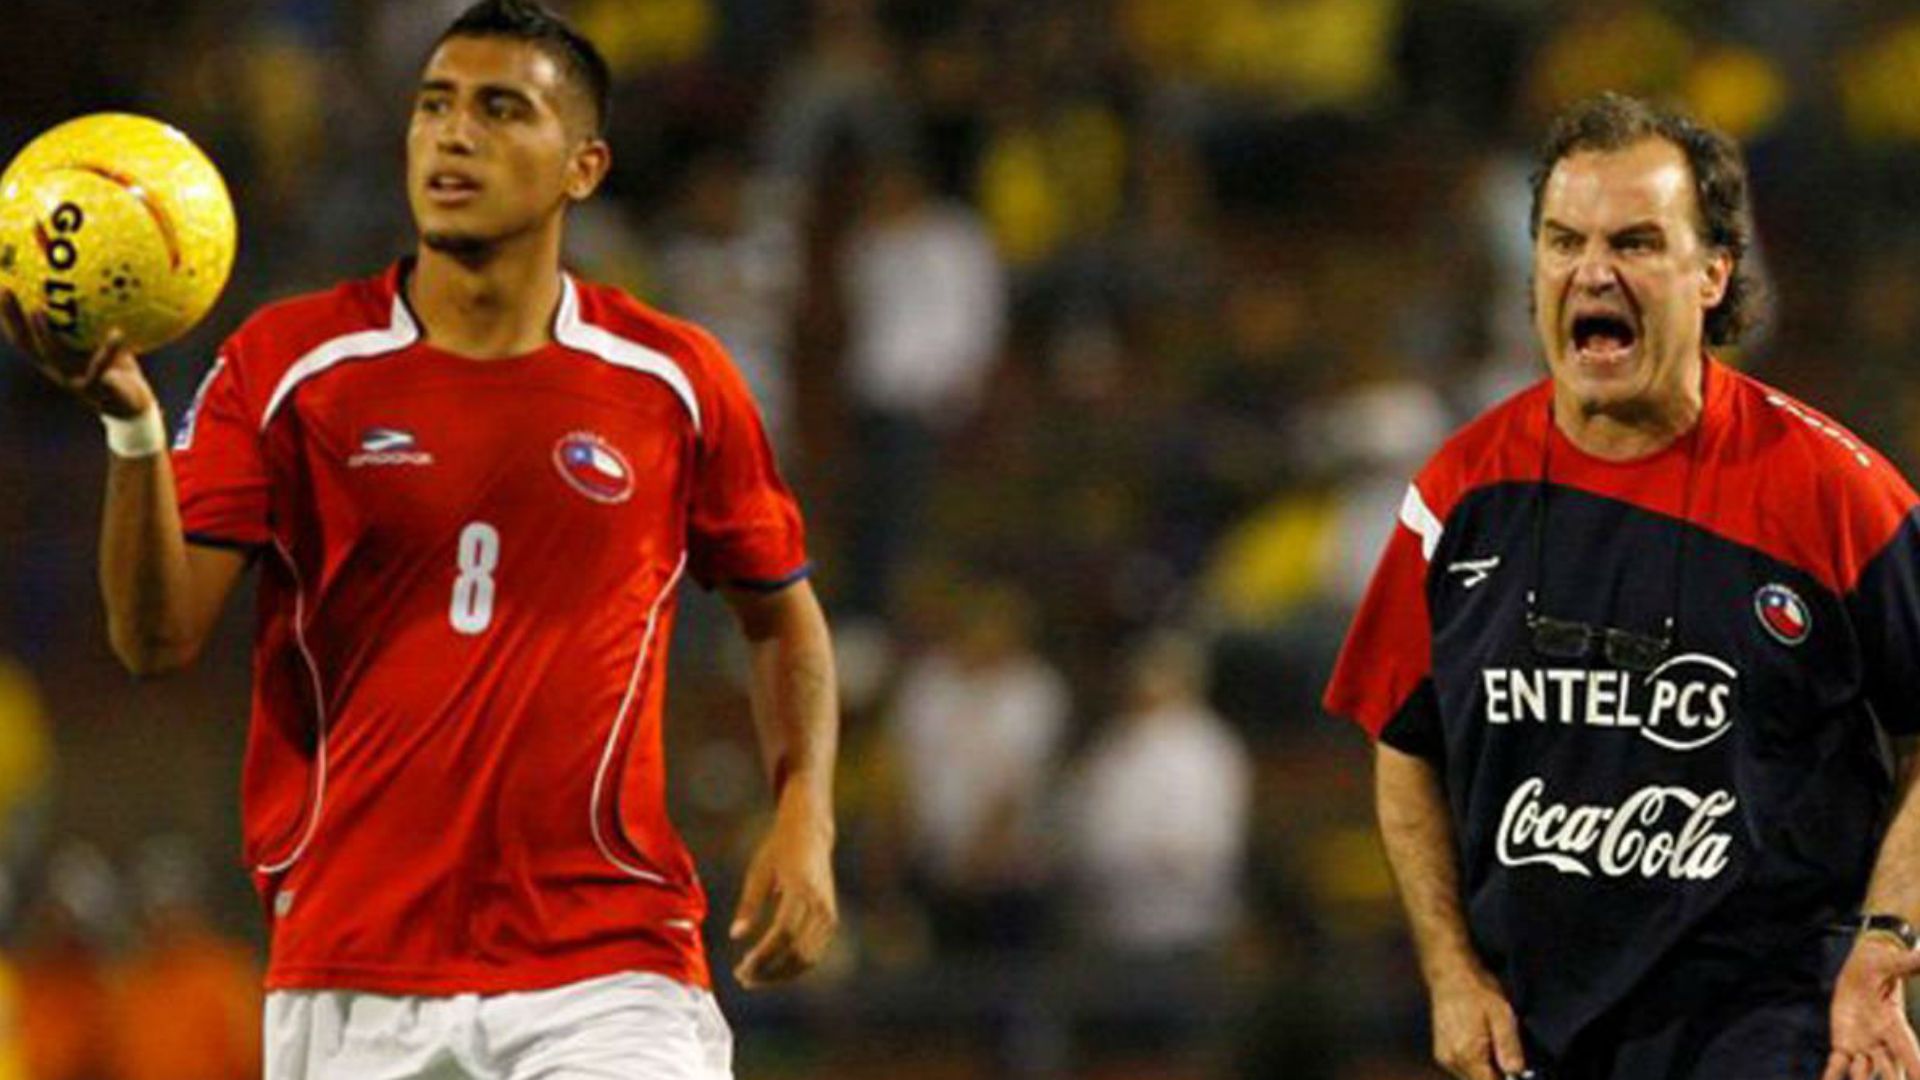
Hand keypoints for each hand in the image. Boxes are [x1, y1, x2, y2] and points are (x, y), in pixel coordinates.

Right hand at [0, 288, 153, 417]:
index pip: (22, 333)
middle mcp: (55, 367)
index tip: (0, 285)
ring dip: (43, 332)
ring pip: (52, 354)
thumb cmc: (117, 369)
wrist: (131, 405)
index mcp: (52, 356)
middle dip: (12, 317)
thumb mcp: (103, 342)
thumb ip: (96, 319)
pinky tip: (117, 332)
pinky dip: (109, 349)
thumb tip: (99, 281)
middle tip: (6, 289)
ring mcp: (72, 379)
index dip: (7, 313)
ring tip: (38, 310)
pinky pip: (100, 366)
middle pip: (25, 342)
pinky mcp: (95, 388)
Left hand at [728, 791, 836, 988]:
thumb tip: (736, 936)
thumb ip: (749, 904)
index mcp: (801, 889)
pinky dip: (794, 966)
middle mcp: (820, 904)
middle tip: (742, 978)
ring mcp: (829, 914)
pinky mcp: (831, 919)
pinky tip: (772, 968)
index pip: (783, 934)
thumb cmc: (779, 849)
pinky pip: (814, 952)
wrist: (812, 833)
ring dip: (781, 973)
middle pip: (796, 951)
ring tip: (754, 977)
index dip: (762, 956)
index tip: (741, 969)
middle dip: (769, 971)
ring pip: (807, 958)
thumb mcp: (759, 871)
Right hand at [1430, 963, 1530, 1079]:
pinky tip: (1485, 1048)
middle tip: (1511, 1059)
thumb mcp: (1502, 1015)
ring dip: (1488, 1072)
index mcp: (1467, 1054)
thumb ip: (1509, 1047)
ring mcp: (1445, 1058)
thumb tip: (1518, 1073)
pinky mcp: (1442, 1053)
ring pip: (1472, 1078)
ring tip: (1497, 1049)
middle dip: (1498, 1076)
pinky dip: (1477, 1066)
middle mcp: (1452, 1061)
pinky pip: (1464, 1071)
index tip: (1517, 1073)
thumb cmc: (1477, 990)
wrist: (1450, 974)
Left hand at [1823, 936, 1919, 1079]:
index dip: (1915, 1067)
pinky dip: (1832, 1076)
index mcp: (1894, 1024)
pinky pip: (1838, 1064)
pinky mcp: (1844, 1043)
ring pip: (1864, 1072)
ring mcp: (1863, 1045)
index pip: (1909, 1050)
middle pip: (1890, 1069)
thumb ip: (1910, 963)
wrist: (1863, 969)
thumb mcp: (1892, 963)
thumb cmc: (1881, 964)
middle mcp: (1882, 1040)